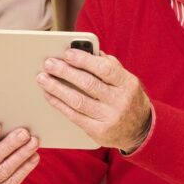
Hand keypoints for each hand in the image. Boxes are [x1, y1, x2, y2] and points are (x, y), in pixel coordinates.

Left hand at [37, 48, 151, 151]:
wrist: (140, 130)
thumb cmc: (127, 97)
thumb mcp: (125, 80)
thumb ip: (109, 65)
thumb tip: (87, 51)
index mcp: (128, 84)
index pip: (105, 69)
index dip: (85, 60)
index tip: (67, 53)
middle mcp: (120, 101)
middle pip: (88, 84)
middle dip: (65, 72)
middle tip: (49, 64)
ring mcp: (109, 118)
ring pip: (78, 101)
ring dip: (57, 88)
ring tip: (43, 78)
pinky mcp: (98, 132)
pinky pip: (74, 116)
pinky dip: (59, 104)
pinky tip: (49, 95)